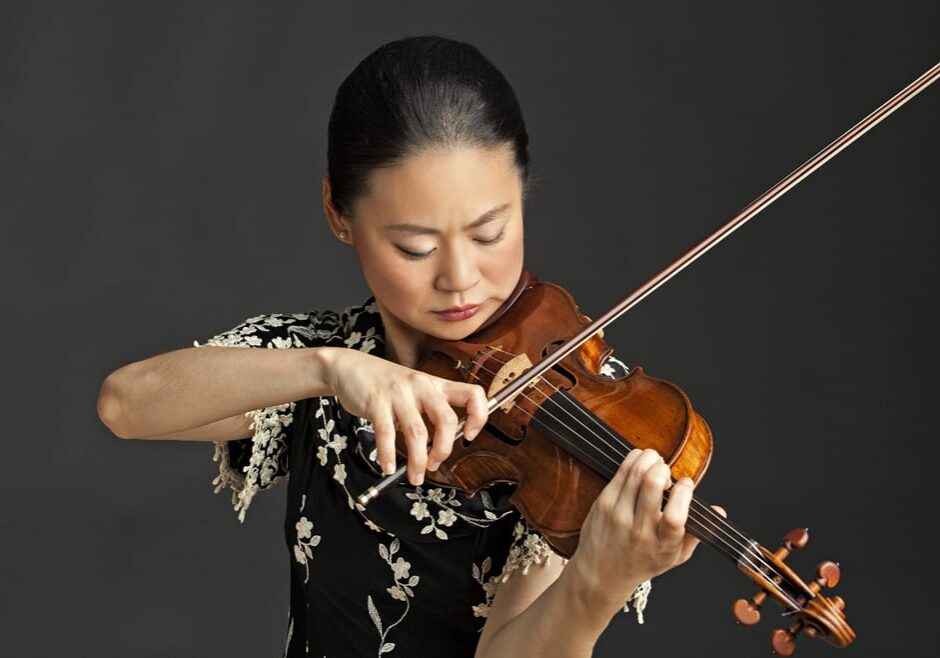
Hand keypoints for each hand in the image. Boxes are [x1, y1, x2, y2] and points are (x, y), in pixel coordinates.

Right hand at [326, 348, 489, 484]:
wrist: (351, 367)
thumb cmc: (387, 384)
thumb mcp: (416, 391)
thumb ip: (430, 412)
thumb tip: (441, 446)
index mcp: (436, 384)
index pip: (473, 394)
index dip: (479, 416)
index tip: (469, 437)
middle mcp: (422, 386)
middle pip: (447, 420)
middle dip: (443, 449)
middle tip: (434, 465)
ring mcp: (399, 393)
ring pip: (417, 432)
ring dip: (418, 461)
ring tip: (415, 476)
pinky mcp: (376, 401)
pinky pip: (386, 433)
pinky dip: (387, 455)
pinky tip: (387, 467)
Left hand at [568, 448, 725, 613]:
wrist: (601, 574)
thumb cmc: (642, 562)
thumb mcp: (674, 557)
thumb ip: (696, 534)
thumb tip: (718, 511)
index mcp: (662, 545)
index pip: (675, 517)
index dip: (683, 493)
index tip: (686, 484)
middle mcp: (639, 531)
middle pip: (652, 485)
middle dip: (663, 468)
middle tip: (666, 470)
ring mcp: (618, 516)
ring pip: (635, 474)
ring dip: (649, 459)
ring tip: (655, 462)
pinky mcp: (603, 504)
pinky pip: (620, 473)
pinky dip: (633, 460)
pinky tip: (640, 462)